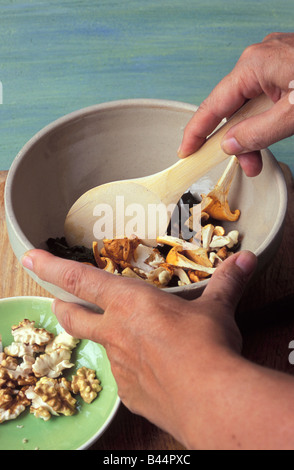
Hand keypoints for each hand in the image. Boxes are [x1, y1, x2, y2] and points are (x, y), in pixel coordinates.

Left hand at [21, 249, 256, 447]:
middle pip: (74, 316)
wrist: (210, 400)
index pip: (80, 279)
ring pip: (102, 346)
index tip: (31, 258)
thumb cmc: (207, 347)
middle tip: (61, 303)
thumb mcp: (217, 309)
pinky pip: (124, 375)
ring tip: (128, 339)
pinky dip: (132, 367)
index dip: (52, 267)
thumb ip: (227, 282)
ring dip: (107, 338)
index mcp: (130, 304)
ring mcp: (119, 365)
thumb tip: (246, 260)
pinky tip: (151, 370)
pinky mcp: (129, 392)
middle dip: (64, 307)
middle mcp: (116, 332)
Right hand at [178, 32, 293, 176]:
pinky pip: (264, 99)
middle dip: (235, 141)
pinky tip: (271, 136)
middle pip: (232, 107)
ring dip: (252, 135)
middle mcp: (258, 60)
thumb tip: (229, 145)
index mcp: (254, 66)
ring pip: (249, 106)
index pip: (213, 105)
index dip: (196, 132)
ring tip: (260, 159)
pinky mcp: (284, 69)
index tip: (185, 152)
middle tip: (245, 166)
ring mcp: (273, 62)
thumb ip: (258, 133)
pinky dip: (265, 121)